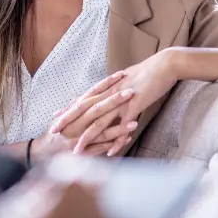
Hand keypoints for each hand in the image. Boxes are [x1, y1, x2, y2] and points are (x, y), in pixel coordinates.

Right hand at [28, 71, 133, 162]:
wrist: (42, 153)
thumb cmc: (55, 133)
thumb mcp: (64, 117)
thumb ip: (76, 107)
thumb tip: (86, 96)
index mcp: (74, 111)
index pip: (92, 93)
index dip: (106, 83)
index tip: (121, 74)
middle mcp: (76, 122)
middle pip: (97, 109)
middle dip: (115, 100)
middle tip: (131, 92)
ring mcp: (79, 137)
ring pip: (101, 130)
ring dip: (118, 127)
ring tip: (135, 122)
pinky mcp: (82, 152)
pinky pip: (100, 147)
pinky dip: (113, 144)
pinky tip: (126, 140)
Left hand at [50, 50, 182, 157]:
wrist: (164, 65)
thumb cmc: (147, 72)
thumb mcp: (126, 79)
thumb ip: (114, 88)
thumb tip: (107, 92)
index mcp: (107, 87)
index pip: (83, 100)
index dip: (68, 109)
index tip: (55, 117)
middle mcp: (110, 94)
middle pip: (84, 110)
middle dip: (68, 122)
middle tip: (53, 133)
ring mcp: (121, 100)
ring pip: (100, 121)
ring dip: (87, 138)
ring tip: (77, 151)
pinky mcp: (134, 106)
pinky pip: (123, 127)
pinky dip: (116, 141)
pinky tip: (111, 152)